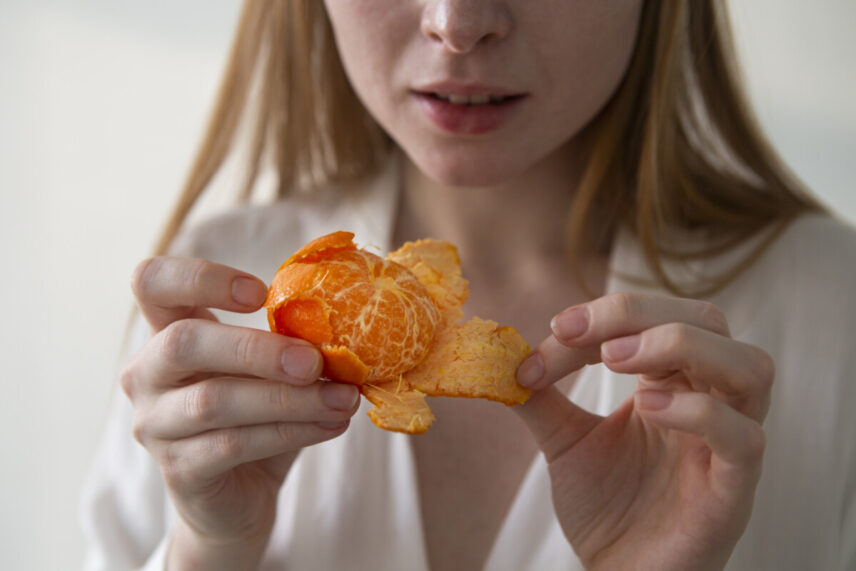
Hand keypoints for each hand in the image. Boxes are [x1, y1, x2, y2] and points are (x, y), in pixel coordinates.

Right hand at [121, 257, 359, 569]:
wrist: (240, 497)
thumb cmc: (257, 418)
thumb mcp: (270, 371)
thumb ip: (290, 345)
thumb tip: (347, 327)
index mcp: (166, 331)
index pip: (152, 283)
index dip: (200, 278)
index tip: (261, 293)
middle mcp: (146, 374)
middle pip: (183, 342)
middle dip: (257, 348)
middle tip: (315, 361)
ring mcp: (155, 424)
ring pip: (215, 400)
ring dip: (290, 398)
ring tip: (344, 399)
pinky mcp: (178, 470)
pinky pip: (234, 444)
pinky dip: (291, 432)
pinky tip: (331, 424)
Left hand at [514, 293, 772, 569]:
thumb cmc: (606, 507)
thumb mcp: (564, 440)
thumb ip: (540, 396)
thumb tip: (501, 355)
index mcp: (672, 382)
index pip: (654, 320)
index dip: (604, 315)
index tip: (554, 329)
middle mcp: (709, 401)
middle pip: (707, 322)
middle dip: (640, 314)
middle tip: (580, 333)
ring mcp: (727, 444)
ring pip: (749, 368)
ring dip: (681, 345)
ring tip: (617, 359)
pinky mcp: (734, 489)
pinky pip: (744, 438)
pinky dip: (700, 412)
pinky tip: (649, 409)